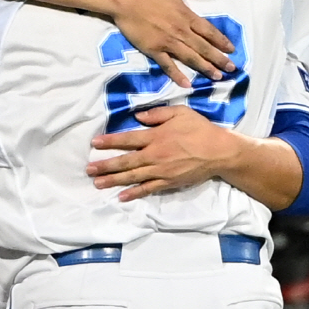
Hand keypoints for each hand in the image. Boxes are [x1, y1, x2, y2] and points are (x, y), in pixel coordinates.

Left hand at [87, 105, 235, 201]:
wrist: (218, 151)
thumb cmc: (199, 129)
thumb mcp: (179, 112)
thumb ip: (157, 114)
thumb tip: (137, 116)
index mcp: (156, 136)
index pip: (127, 139)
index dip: (109, 142)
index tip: (94, 143)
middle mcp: (155, 155)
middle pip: (125, 161)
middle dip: (105, 165)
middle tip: (89, 169)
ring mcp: (161, 171)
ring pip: (132, 177)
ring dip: (113, 180)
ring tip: (97, 183)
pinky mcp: (168, 182)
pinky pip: (148, 189)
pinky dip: (134, 193)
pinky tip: (121, 196)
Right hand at [112, 0, 235, 88]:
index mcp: (186, 15)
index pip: (209, 31)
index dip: (221, 41)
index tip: (232, 49)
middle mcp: (181, 31)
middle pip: (204, 47)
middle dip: (219, 59)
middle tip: (232, 69)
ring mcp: (167, 42)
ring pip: (191, 58)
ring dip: (205, 68)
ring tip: (217, 77)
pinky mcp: (153, 49)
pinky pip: (167, 64)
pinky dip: (177, 75)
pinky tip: (187, 84)